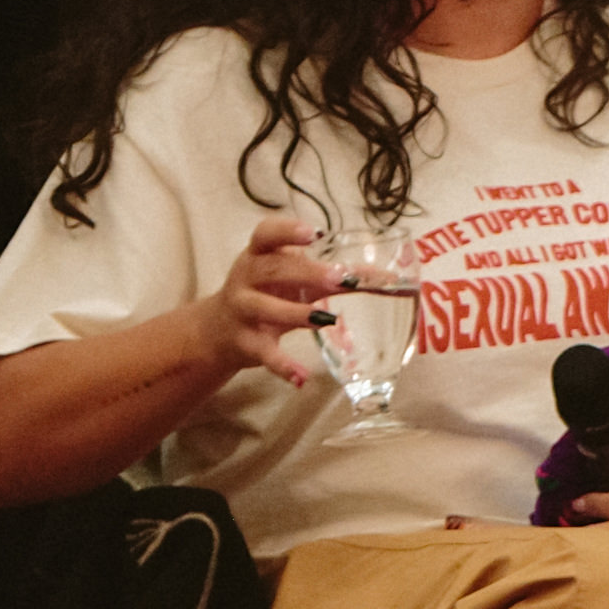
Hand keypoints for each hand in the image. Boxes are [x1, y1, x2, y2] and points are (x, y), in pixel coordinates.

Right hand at [203, 216, 328, 386]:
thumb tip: (389, 278)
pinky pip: (264, 353)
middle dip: (305, 273)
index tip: (315, 233)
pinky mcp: (245, 342)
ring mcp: (243, 310)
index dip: (287, 230)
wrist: (218, 331)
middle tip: (338, 279)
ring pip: (263, 307)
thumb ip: (340, 276)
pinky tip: (301, 378)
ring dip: (295, 313)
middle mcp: (246, 277)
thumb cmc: (269, 293)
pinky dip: (282, 366)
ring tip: (327, 319)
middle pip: (271, 269)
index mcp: (259, 255)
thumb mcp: (299, 280)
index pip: (266, 234)